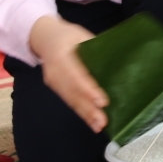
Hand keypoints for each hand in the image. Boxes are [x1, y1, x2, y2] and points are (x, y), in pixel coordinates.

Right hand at [30, 16, 107, 132]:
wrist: (44, 37)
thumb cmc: (67, 35)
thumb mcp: (81, 35)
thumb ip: (96, 48)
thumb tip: (119, 62)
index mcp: (61, 54)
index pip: (76, 75)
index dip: (89, 89)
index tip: (102, 101)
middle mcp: (54, 70)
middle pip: (72, 92)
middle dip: (88, 109)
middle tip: (102, 121)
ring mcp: (53, 81)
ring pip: (70, 100)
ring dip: (85, 115)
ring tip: (98, 126)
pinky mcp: (55, 88)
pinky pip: (68, 101)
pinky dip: (80, 112)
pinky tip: (90, 122)